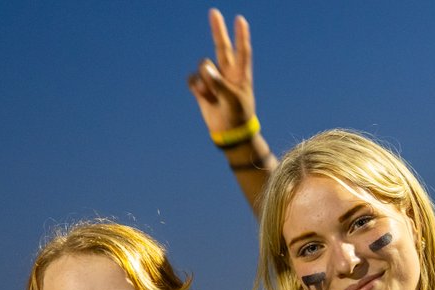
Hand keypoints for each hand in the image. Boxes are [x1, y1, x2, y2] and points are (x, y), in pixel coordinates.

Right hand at [187, 9, 256, 133]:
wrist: (229, 133)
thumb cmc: (238, 115)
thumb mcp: (232, 99)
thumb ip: (219, 83)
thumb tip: (204, 69)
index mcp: (240, 74)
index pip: (242, 51)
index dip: (241, 35)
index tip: (240, 19)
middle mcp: (227, 72)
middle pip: (221, 46)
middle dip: (217, 30)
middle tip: (214, 12)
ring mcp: (213, 78)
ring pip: (203, 67)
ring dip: (206, 81)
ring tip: (214, 97)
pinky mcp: (201, 87)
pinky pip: (193, 79)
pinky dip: (197, 87)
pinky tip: (205, 98)